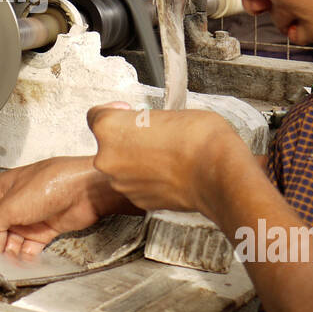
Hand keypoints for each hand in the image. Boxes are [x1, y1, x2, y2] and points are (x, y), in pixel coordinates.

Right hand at [0, 155, 135, 260]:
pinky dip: (24, 259)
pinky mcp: (43, 231)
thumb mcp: (12, 205)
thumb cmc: (52, 182)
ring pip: (9, 242)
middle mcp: (11, 204)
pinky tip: (19, 266)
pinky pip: (28, 249)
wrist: (87, 190)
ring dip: (5, 255)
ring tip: (0, 268)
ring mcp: (27, 218)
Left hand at [87, 102, 254, 217]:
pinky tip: (168, 173)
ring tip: (165, 155)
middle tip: (153, 136)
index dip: (113, 111)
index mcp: (109, 128)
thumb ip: (142, 121)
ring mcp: (121, 182)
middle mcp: (107, 157)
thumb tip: (143, 128)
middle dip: (127, 139)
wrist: (217, 172)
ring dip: (136, 161)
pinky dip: (147, 180)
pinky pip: (135, 185)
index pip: (95, 115)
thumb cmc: (198, 138)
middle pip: (108, 144)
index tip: (126, 112)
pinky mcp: (136, 200)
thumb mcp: (165, 112)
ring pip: (121, 167)